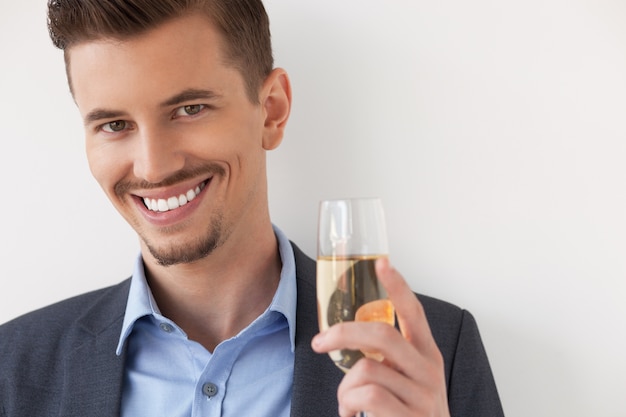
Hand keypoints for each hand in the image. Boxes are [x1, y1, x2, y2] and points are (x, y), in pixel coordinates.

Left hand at [311, 258, 450, 416]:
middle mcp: (429, 371)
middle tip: (321, 343)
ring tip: (347, 404)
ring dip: (344, 389)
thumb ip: (390, 360)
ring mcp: (423, 396)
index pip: (414, 313)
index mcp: (427, 356)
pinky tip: (351, 415)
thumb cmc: (411, 414)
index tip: (382, 263)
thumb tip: (347, 339)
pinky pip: (366, 396)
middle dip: (343, 333)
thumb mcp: (410, 382)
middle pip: (382, 334)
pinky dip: (348, 406)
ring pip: (366, 369)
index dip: (398, 287)